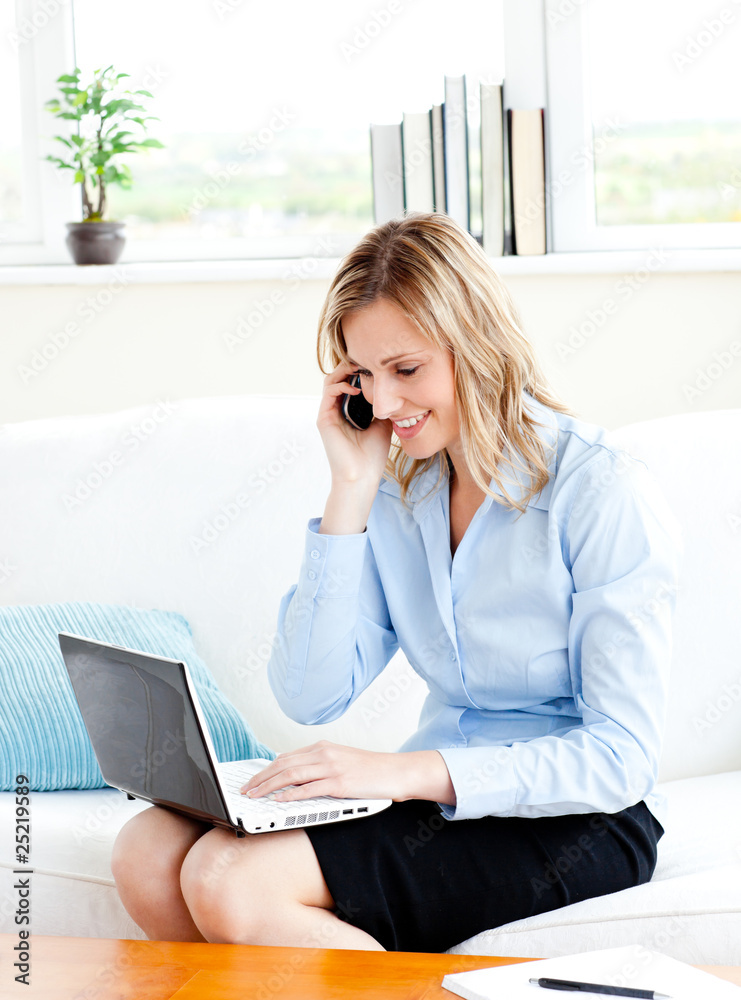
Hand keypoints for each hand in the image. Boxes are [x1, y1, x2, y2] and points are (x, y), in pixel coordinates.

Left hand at [240, 741, 455, 805]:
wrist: (396, 771)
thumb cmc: (370, 770)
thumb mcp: (340, 761)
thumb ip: (318, 766)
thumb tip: (294, 779)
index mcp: (322, 748)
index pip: (285, 757)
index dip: (265, 769)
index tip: (251, 780)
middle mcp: (324, 753)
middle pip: (283, 764)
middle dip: (261, 778)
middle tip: (245, 790)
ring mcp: (332, 767)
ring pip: (292, 774)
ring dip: (269, 786)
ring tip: (255, 797)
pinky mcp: (340, 783)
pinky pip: (310, 789)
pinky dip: (292, 795)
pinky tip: (280, 801)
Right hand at [317, 363, 392, 486]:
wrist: (362, 476)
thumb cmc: (373, 455)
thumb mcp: (383, 424)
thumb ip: (383, 406)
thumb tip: (393, 388)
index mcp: (349, 411)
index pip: (350, 382)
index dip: (360, 371)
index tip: (376, 364)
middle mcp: (336, 410)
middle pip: (339, 377)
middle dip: (352, 366)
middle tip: (368, 359)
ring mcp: (328, 413)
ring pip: (331, 380)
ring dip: (345, 371)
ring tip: (361, 368)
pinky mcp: (324, 419)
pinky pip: (329, 392)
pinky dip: (341, 385)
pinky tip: (356, 388)